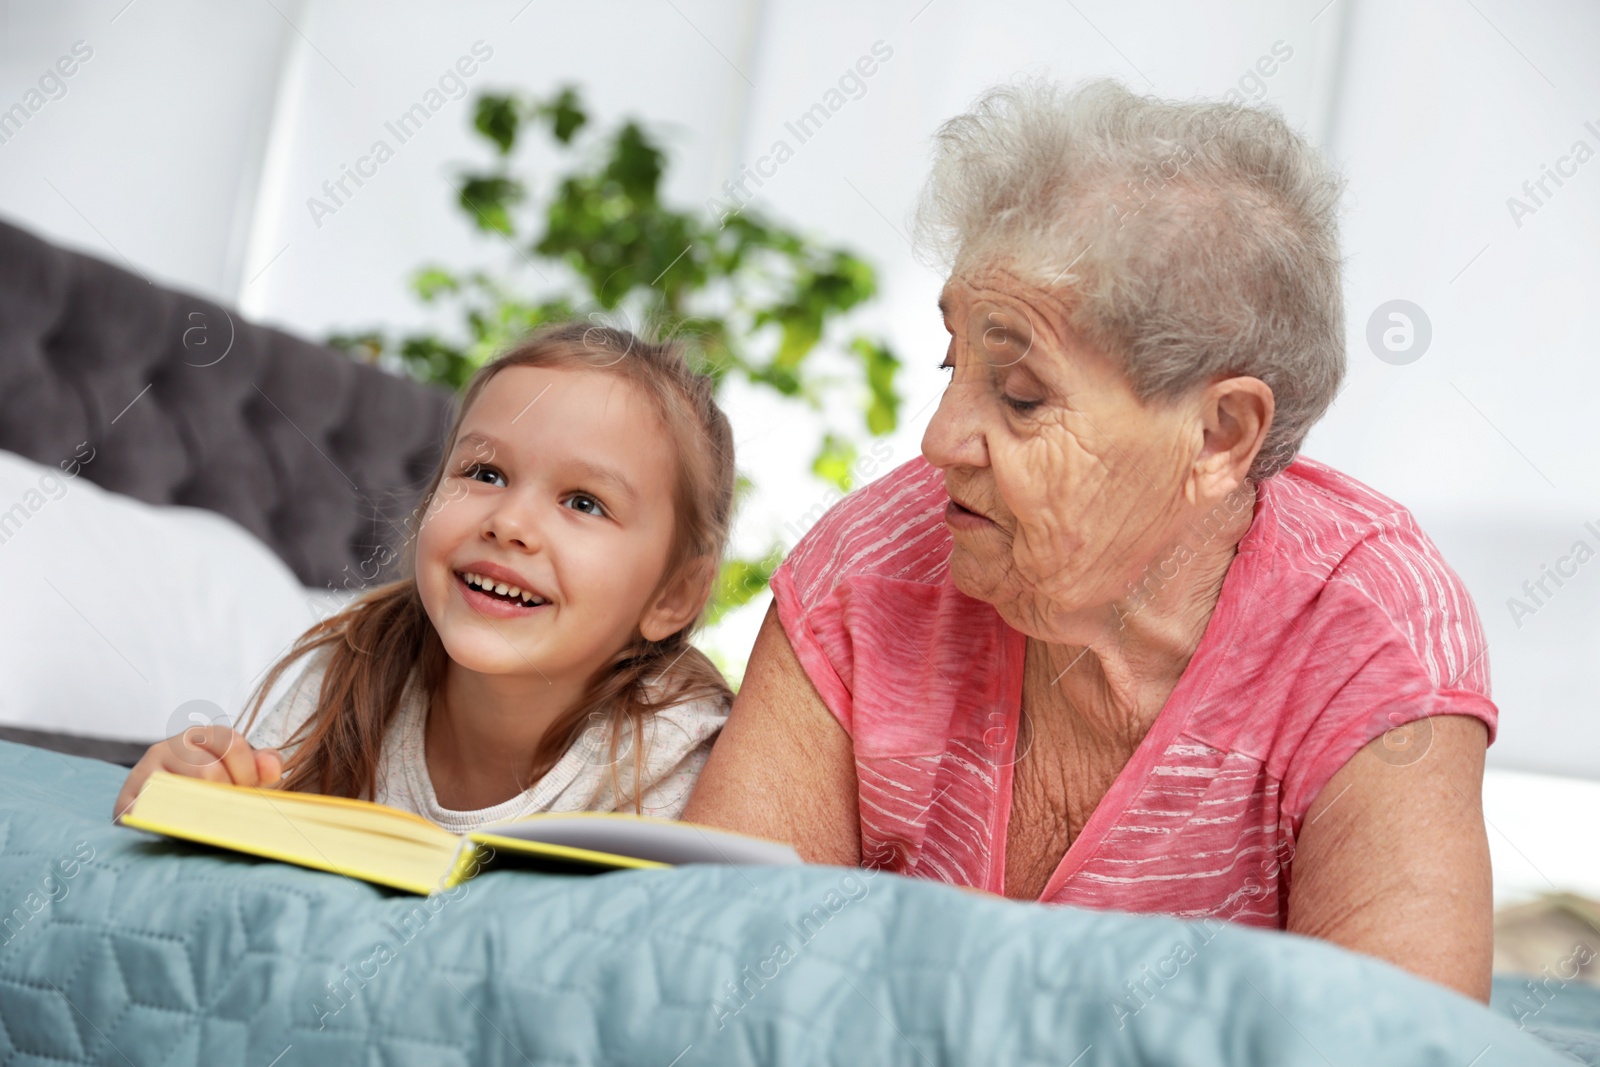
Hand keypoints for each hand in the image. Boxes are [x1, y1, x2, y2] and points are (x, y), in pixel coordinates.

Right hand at [113, 726, 282, 821]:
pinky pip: (159, 813)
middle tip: (230, 812)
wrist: (154, 818)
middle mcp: (167, 748)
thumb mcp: (235, 776)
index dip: (248, 770)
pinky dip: (179, 823)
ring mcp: (143, 774)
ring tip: (212, 822)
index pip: (230, 741)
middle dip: (227, 796)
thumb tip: (275, 766)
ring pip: (185, 793)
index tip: (250, 790)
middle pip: (209, 770)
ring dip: (206, 814)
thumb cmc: (204, 795)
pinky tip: (187, 829)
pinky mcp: (126, 802)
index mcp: (197, 736)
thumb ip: (259, 768)